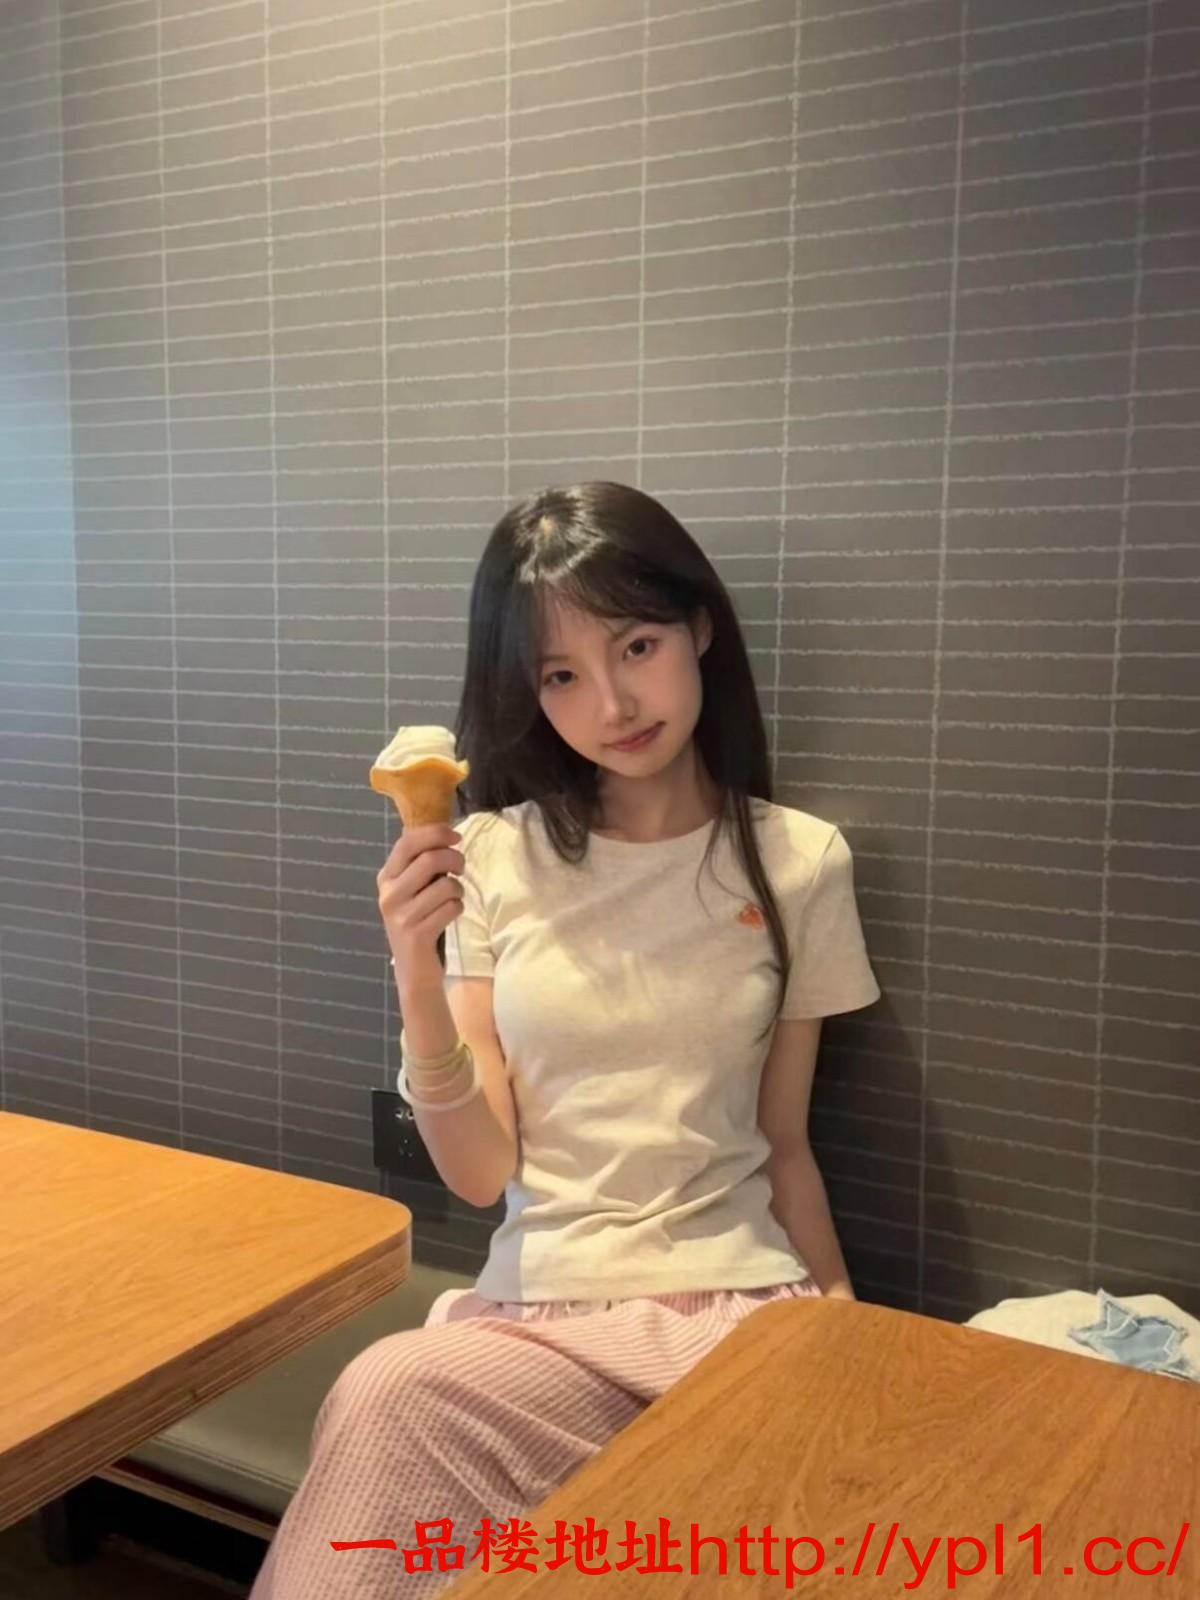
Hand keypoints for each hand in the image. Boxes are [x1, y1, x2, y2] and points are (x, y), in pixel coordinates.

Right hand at [376, 824, 464, 988]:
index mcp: (386, 877)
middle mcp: (389, 894)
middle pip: (430, 859)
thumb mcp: (411, 890)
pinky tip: (449, 916)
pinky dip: (458, 909)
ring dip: (458, 889)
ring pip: (445, 885)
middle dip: (455, 859)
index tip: (456, 836)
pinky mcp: (417, 933)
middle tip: (460, 869)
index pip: (408, 842)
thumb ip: (420, 864)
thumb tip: (442, 831)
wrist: (414, 969)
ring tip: (453, 898)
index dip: (435, 833)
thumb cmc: (418, 921)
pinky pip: (451, 908)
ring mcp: (401, 915)